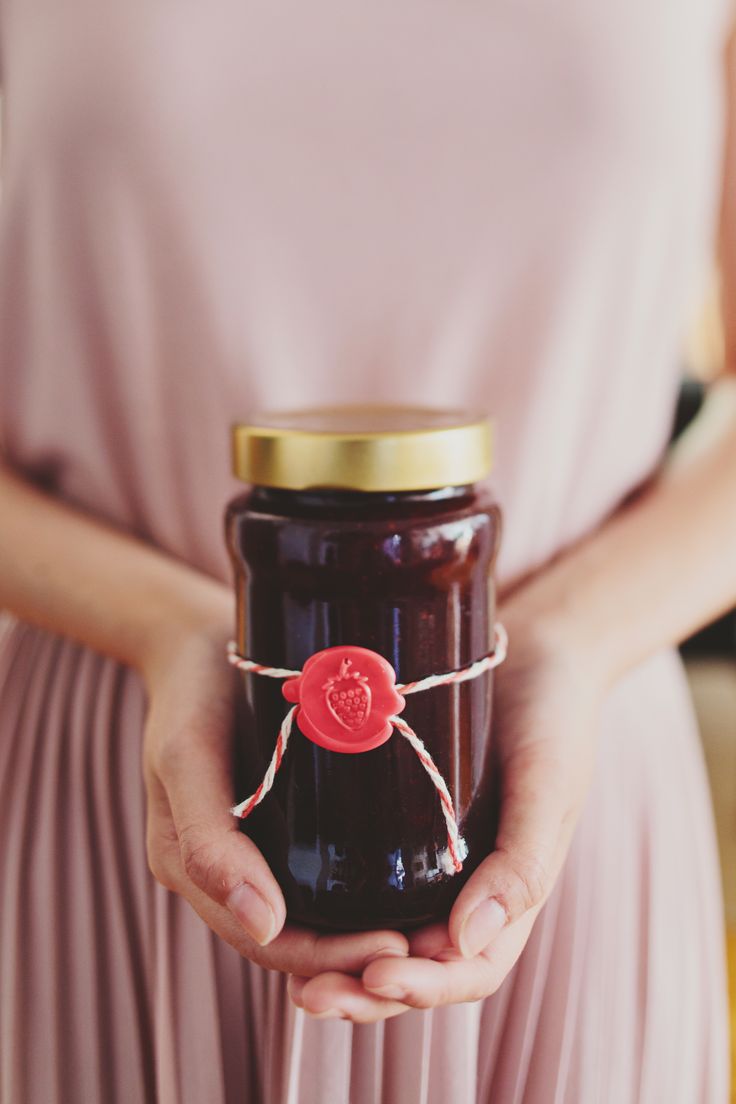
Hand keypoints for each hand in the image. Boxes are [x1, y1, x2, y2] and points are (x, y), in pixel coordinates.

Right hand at [142, 608, 408, 979]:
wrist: (194, 641)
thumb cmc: (192, 692)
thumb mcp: (187, 756)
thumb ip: (208, 839)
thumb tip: (264, 923)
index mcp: (189, 866)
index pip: (268, 941)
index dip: (331, 956)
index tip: (398, 947)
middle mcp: (219, 868)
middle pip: (294, 938)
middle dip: (356, 951)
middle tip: (430, 943)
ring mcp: (249, 845)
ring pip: (309, 913)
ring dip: (362, 929)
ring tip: (430, 923)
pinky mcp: (276, 817)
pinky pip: (315, 871)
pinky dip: (355, 889)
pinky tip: (406, 881)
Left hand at [287, 600, 602, 1019]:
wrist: (538, 652)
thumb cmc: (553, 718)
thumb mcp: (548, 785)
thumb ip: (522, 862)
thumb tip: (466, 944)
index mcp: (509, 894)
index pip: (466, 970)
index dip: (423, 987)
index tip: (375, 976)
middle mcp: (466, 887)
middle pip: (414, 965)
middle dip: (364, 990)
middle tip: (309, 997)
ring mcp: (431, 859)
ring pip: (382, 932)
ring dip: (340, 962)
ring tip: (288, 969)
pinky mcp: (398, 821)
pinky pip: (364, 880)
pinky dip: (332, 907)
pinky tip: (287, 902)